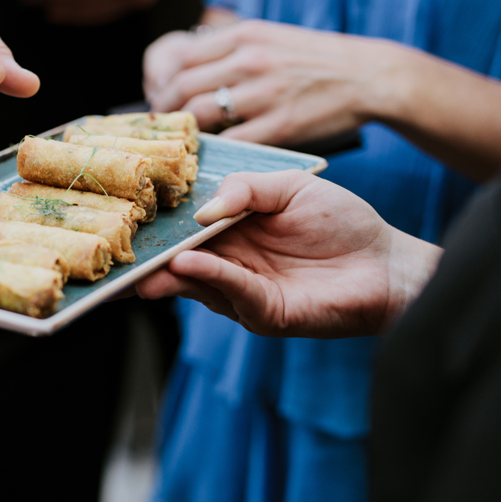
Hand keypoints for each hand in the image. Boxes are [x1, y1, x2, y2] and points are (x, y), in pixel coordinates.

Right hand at [135, 171, 440, 336]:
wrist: (387, 263)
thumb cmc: (343, 223)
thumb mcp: (291, 188)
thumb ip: (247, 188)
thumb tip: (203, 210)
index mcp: (229, 231)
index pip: (182, 229)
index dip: (154, 226)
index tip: (121, 217)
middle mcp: (228, 264)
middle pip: (176, 262)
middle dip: (144, 258)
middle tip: (114, 248)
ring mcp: (242, 292)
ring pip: (195, 282)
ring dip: (168, 272)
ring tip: (148, 260)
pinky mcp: (264, 313)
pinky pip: (231, 293)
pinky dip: (209, 278)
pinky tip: (189, 264)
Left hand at [146, 21, 410, 146]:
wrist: (369, 76)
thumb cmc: (317, 60)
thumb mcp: (272, 36)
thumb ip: (231, 47)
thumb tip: (187, 61)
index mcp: (244, 35)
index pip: (178, 56)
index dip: (160, 80)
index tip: (159, 95)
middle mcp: (250, 59)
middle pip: (181, 87)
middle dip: (165, 111)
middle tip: (164, 126)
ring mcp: (264, 93)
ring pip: (200, 115)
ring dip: (184, 133)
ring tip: (183, 142)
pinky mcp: (280, 125)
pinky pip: (232, 142)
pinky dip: (216, 151)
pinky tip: (212, 156)